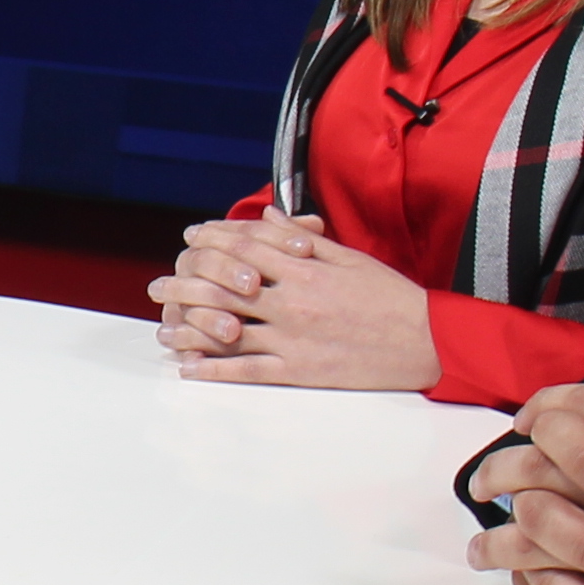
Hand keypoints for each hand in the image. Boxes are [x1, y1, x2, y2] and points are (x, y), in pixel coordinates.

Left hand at [158, 215, 439, 390]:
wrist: (427, 340)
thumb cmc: (391, 297)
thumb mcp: (349, 256)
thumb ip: (303, 238)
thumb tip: (271, 214)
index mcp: (305, 268)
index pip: (245, 248)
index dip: (212, 240)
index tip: (190, 239)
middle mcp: (292, 300)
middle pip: (225, 287)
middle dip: (185, 283)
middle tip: (156, 286)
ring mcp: (293, 337)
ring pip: (228, 330)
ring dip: (190, 329)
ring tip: (162, 329)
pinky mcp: (301, 370)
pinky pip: (249, 370)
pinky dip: (215, 369)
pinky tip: (191, 368)